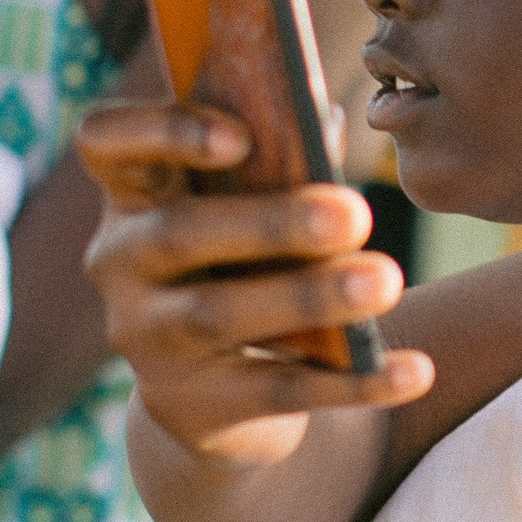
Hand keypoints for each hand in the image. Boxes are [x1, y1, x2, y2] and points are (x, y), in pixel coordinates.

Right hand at [78, 101, 433, 466]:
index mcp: (133, 195)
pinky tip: (415, 370)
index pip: (106, 142)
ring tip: (385, 281)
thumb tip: (325, 115)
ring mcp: (149, 341)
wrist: (213, 401)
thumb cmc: (241, 269)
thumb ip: (278, 161)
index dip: (160, 130)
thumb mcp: (245, 213)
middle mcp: (121, 264)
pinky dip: (354, 382)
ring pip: (221, 315)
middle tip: (355, 213)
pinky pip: (278, 391)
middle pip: (179, 232)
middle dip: (271, 222)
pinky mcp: (192, 407)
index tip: (238, 135)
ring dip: (310, 296)